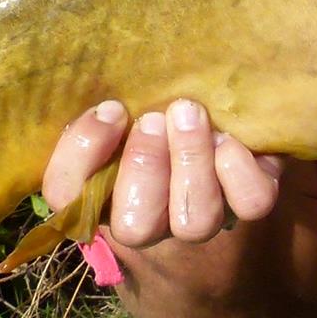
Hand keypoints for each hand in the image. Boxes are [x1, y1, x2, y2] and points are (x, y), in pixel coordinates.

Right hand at [41, 97, 285, 247]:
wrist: (221, 104)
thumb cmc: (154, 100)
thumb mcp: (120, 100)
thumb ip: (102, 104)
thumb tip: (97, 90)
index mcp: (103, 191)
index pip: (67, 199)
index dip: (81, 159)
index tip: (110, 110)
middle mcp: (151, 217)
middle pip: (135, 226)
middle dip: (143, 166)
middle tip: (153, 118)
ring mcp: (201, 215)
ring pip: (194, 220)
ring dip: (189, 161)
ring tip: (189, 112)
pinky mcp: (248, 198)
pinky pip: (249, 203)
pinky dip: (238, 168)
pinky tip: (229, 136)